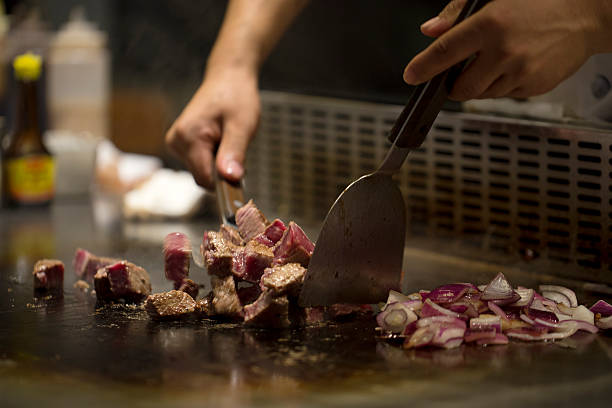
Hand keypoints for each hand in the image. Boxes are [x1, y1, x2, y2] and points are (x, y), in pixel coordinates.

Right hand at [165, 68, 259, 188]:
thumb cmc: (236, 97)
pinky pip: (201, 164)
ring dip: (220, 164)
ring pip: (203, 172)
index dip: (225, 184)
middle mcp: (176, 141)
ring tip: (229, 139)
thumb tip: (230, 179)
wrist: (228, 78)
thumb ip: (235, 153)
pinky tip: (221, 140)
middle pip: (204, 178)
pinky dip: (215, 159)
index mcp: (189, 137)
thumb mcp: (242, 125)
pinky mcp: (181, 145)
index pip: (205, 179)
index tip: (242, 178)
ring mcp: (176, 143)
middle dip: (223, 171)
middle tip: (238, 147)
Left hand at [403, 0, 611, 99]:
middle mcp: (504, 52)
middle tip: (459, 72)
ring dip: (480, 85)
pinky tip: (515, 66)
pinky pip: (504, 97)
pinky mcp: (533, 88)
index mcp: (490, 24)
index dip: (424, 67)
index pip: (445, 51)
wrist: (586, 14)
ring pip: (482, 95)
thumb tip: (430, 32)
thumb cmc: (538, 2)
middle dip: (453, 85)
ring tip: (497, 60)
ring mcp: (521, 73)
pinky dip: (501, 86)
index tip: (411, 75)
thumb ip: (456, 15)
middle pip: (460, 88)